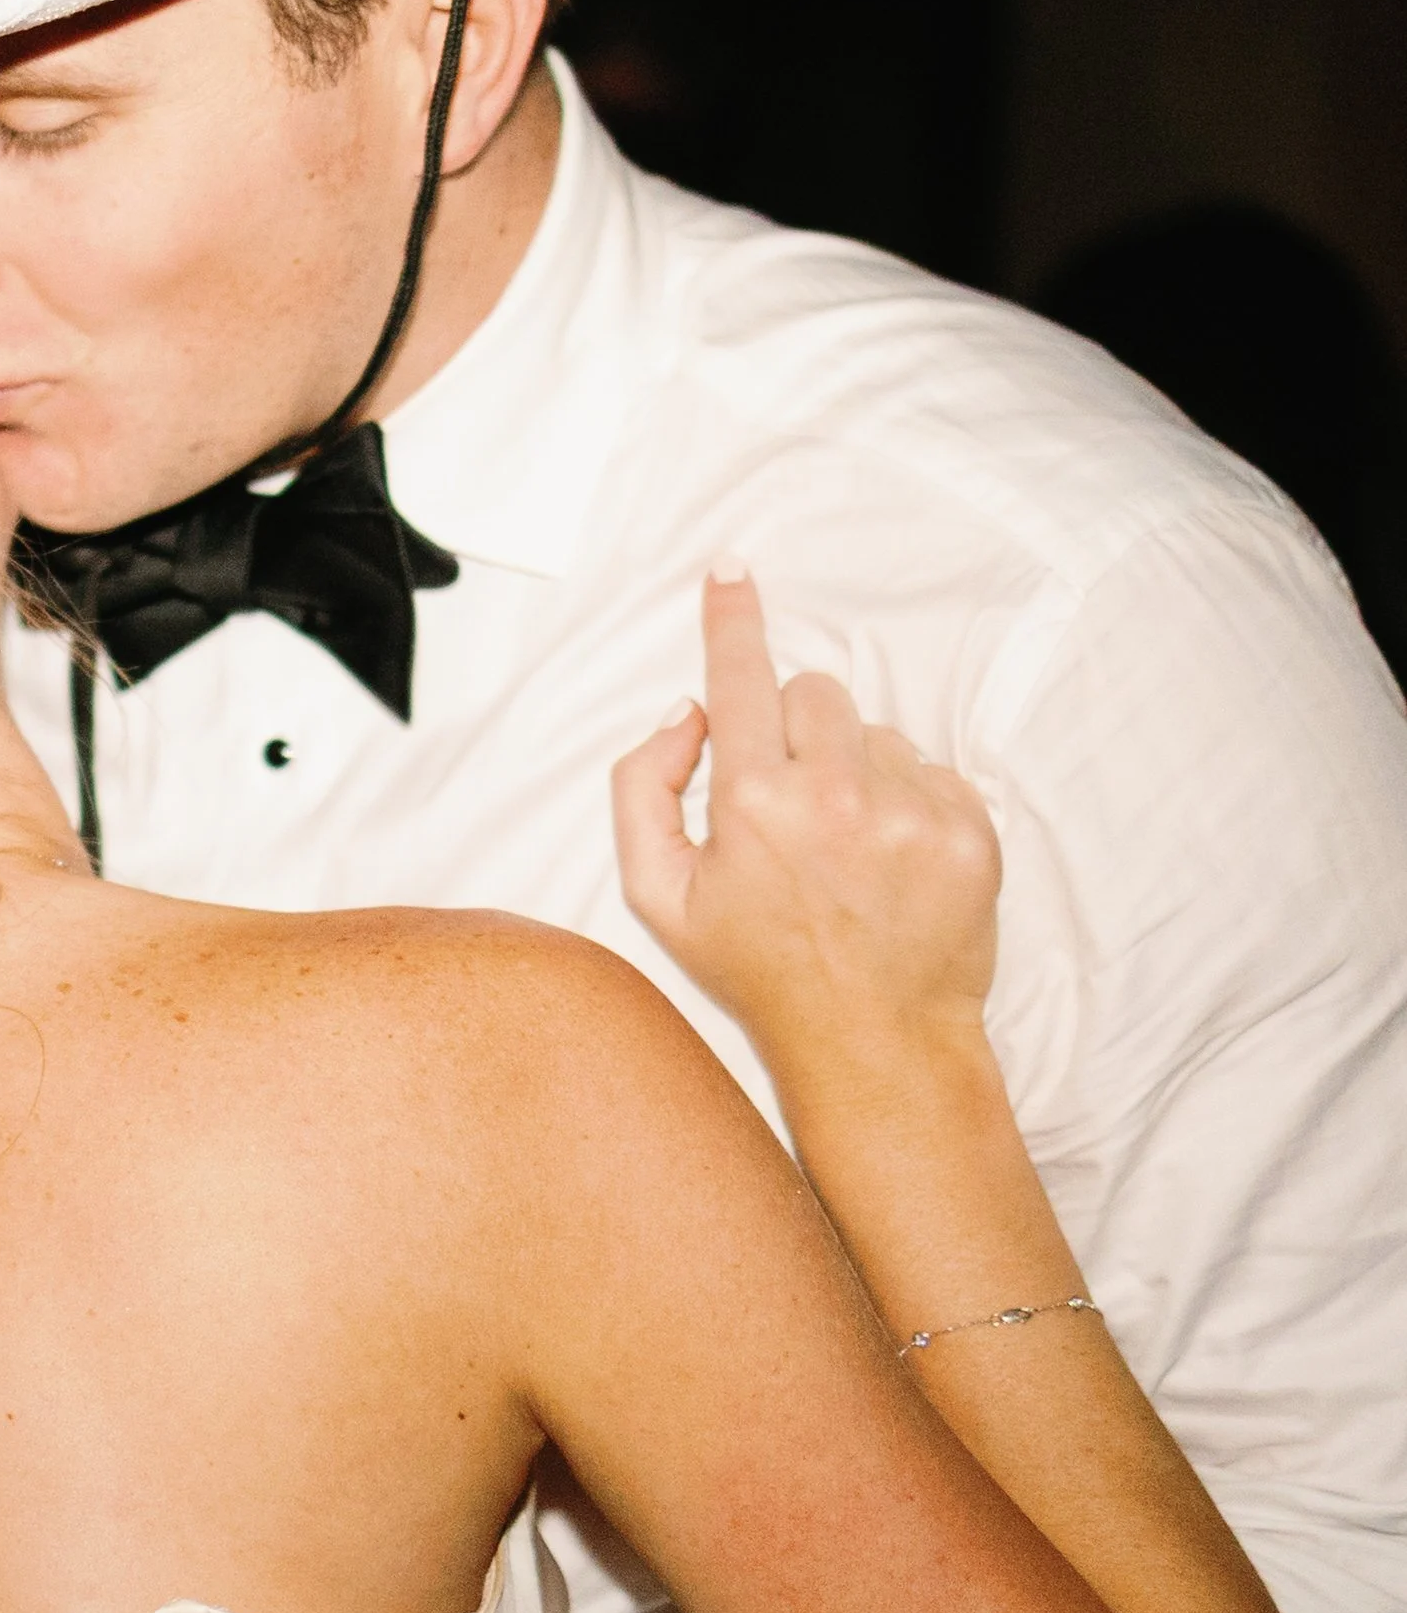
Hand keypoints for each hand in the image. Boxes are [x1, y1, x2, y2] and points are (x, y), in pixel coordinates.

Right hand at [612, 560, 999, 1070]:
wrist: (877, 1042)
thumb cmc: (761, 971)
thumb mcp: (659, 897)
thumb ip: (642, 788)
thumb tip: (686, 714)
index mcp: (752, 801)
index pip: (740, 678)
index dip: (731, 618)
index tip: (731, 570)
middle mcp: (835, 794)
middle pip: (813, 694)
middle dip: (794, 731)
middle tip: (790, 803)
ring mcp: (910, 810)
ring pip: (874, 732)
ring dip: (854, 770)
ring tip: (846, 849)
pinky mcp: (969, 830)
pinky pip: (931, 770)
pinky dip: (907, 802)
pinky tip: (890, 862)